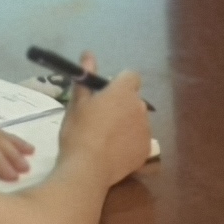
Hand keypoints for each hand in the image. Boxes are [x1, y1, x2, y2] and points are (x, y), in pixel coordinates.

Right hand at [58, 62, 150, 186]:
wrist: (87, 169)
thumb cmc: (78, 132)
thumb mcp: (76, 103)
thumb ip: (85, 77)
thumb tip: (88, 54)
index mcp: (123, 91)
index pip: (131, 75)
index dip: (119, 83)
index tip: (104, 94)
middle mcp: (140, 107)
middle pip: (134, 100)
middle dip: (122, 105)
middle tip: (100, 119)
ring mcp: (146, 130)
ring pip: (137, 121)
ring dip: (127, 125)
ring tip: (106, 140)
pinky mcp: (146, 150)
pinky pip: (139, 141)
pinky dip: (130, 144)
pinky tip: (114, 153)